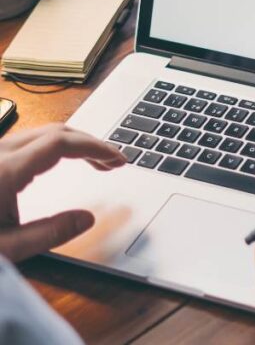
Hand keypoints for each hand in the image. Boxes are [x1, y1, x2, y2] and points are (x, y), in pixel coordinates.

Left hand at [0, 124, 126, 261]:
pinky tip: (58, 164)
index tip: (119, 158)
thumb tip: (88, 219)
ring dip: (72, 142)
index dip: (96, 147)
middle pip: (54, 131)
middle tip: (114, 162)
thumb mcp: (6, 247)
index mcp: (5, 170)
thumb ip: (51, 233)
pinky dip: (52, 146)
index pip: (62, 143)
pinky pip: (25, 142)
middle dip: (90, 142)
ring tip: (94, 162)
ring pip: (40, 133)